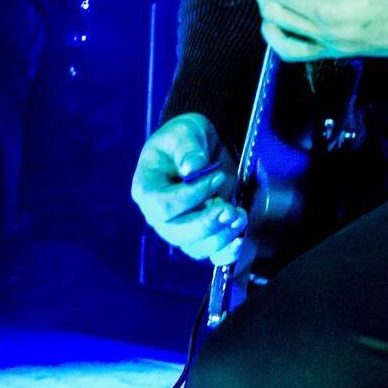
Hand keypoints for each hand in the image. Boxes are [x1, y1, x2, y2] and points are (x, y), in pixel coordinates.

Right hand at [130, 113, 245, 265]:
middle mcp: (159, 215)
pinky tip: (240, 241)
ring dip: (220, 236)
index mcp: (147, 189)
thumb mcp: (184, 133)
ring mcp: (179, 228)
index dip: (191, 197)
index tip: (216, 177)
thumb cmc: (185, 138)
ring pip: (195, 247)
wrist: (202, 146)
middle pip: (177, 233)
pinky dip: (226, 253)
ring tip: (240, 216)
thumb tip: (193, 168)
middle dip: (206, 224)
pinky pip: (210, 254)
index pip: (163, 205)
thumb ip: (187, 148)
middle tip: (230, 209)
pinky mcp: (201, 234)